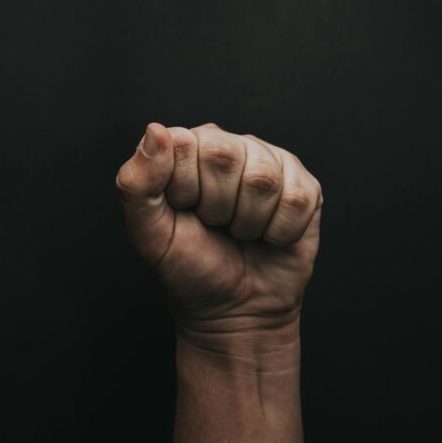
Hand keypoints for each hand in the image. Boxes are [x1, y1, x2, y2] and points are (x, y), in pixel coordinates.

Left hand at [115, 122, 322, 338]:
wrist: (233, 311)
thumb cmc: (188, 269)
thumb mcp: (148, 234)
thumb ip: (137, 183)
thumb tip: (156, 131)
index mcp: (186, 149)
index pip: (183, 144)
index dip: (184, 189)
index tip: (184, 213)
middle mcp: (229, 146)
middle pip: (225, 155)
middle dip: (216, 207)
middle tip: (214, 225)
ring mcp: (270, 163)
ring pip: (263, 179)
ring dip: (248, 223)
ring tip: (240, 233)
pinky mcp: (304, 187)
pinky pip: (297, 199)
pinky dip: (279, 233)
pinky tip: (268, 238)